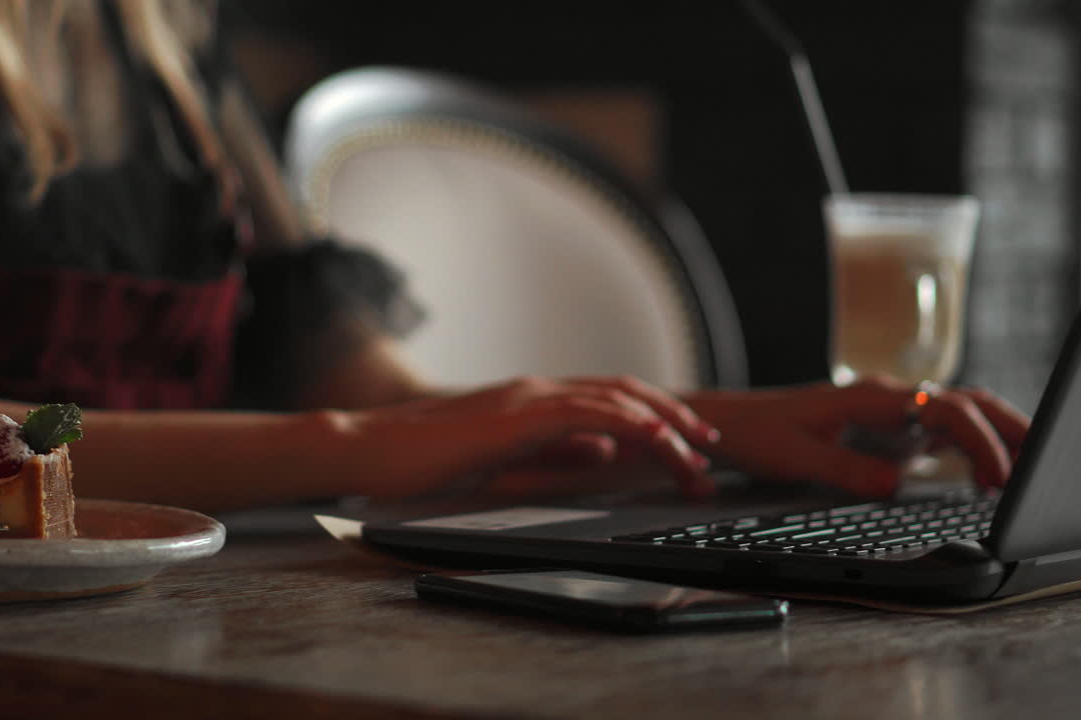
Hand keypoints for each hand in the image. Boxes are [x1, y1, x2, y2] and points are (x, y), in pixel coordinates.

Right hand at [330, 376, 721, 498]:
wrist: (371, 449)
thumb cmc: (422, 460)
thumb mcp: (502, 458)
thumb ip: (553, 450)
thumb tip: (603, 450)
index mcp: (532, 401)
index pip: (607, 400)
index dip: (655, 416)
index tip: (686, 445)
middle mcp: (536, 390)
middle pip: (624, 392)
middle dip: (675, 417)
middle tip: (709, 446)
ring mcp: (527, 398)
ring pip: (614, 399)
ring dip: (663, 424)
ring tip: (694, 452)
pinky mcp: (516, 415)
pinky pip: (585, 410)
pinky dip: (627, 420)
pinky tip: (654, 437)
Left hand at [682, 377, 1029, 496]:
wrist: (729, 423)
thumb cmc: (757, 434)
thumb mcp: (794, 457)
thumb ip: (844, 469)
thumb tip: (895, 484)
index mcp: (870, 396)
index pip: (945, 409)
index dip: (978, 441)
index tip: (996, 478)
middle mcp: (888, 397)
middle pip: (967, 402)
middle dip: (1012, 429)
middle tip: (1045, 464)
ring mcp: (891, 412)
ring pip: (960, 413)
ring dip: (999, 436)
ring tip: (1031, 470)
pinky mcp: (887, 429)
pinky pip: (941, 431)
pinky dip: (972, 448)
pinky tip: (987, 476)